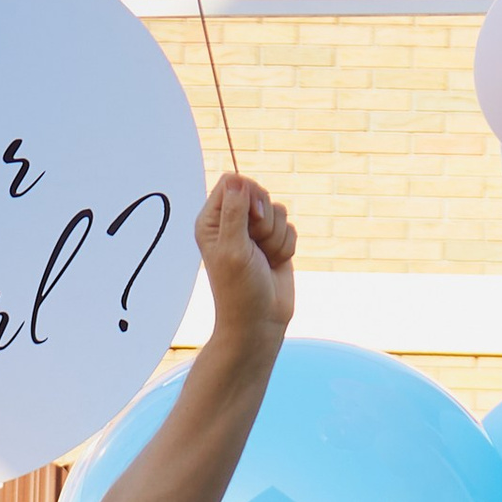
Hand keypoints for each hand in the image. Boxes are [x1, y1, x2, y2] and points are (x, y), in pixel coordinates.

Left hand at [194, 171, 296, 345]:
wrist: (260, 321)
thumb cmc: (240, 289)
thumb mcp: (233, 249)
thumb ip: (234, 212)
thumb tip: (236, 179)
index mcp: (211, 221)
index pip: (232, 182)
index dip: (248, 194)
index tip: (251, 219)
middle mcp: (231, 222)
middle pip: (258, 192)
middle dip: (265, 219)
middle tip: (256, 246)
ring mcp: (254, 232)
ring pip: (278, 210)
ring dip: (276, 236)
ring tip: (264, 259)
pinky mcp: (274, 242)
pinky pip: (290, 227)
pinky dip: (286, 246)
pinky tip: (275, 263)